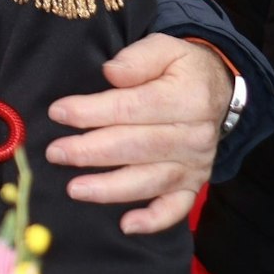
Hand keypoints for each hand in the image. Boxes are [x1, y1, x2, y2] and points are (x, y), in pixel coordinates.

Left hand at [46, 33, 230, 233]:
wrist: (218, 91)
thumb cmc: (180, 69)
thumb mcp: (164, 48)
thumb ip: (138, 58)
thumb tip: (112, 73)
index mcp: (187, 98)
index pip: (132, 108)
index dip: (92, 111)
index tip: (58, 112)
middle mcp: (194, 136)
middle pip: (136, 147)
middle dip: (91, 152)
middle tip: (55, 153)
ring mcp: (195, 164)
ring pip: (150, 181)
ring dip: (110, 188)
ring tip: (74, 189)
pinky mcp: (194, 183)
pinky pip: (176, 207)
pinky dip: (153, 220)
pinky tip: (127, 225)